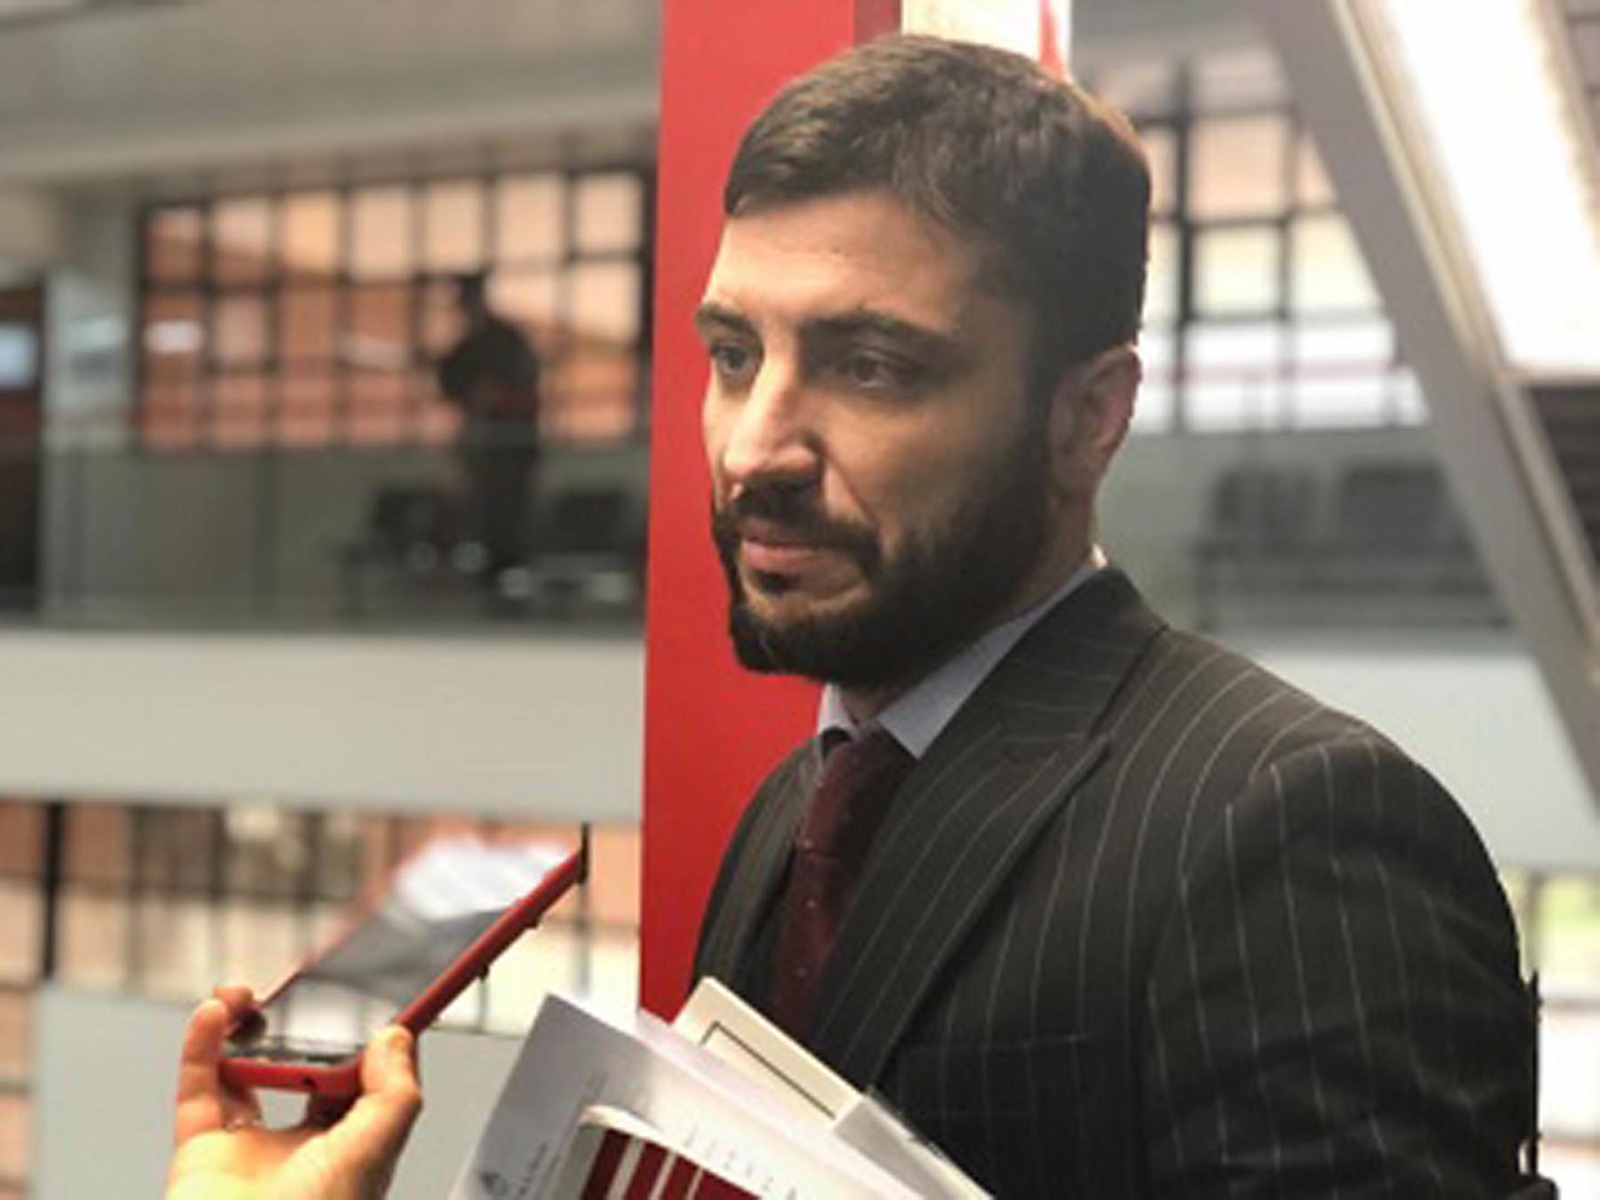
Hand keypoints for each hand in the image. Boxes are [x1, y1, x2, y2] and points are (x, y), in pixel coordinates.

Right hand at [165, 992, 421, 1199]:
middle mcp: (302, 1149)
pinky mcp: (200, 1154)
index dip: (368, 1040)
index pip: (366, 1083)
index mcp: (352, 1152)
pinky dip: (203, 1046)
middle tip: (304, 989)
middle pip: (305, 1070)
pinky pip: (199, 1088)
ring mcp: (250, 1151)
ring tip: (251, 994)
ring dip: (246, 1027)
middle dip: (303, 1027)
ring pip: (247, 1071)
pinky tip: (215, 1012)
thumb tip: (395, 1037)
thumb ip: (394, 1094)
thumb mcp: (372, 1156)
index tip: (372, 995)